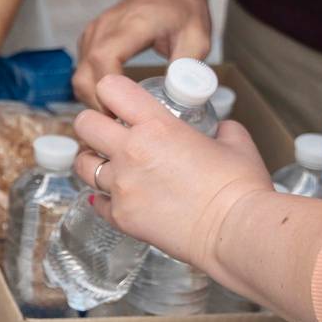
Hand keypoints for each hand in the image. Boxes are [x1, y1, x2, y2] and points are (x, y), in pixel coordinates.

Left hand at [71, 76, 270, 271]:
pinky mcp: (121, 216)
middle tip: (110, 134)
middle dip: (94, 125)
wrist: (236, 232)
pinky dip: (106, 199)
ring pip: (82, 163)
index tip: (120, 104)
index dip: (111, 93)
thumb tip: (218, 129)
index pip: (110, 89)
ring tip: (111, 166)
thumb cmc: (240, 188)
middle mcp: (131, 151)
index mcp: (156, 126)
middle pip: (84, 123)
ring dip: (93, 161)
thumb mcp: (236, 143)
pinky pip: (97, 201)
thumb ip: (221, 129)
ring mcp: (122, 186)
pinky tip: (123, 197)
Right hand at [74, 0, 210, 108]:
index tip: (123, 114)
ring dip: (94, 100)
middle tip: (124, 127)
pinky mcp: (90, 40)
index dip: (108, 90)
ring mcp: (94, 32)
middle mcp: (105, 27)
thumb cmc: (182, 7)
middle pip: (84, 74)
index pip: (105, 58)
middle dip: (99, 105)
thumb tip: (180, 98)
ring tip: (120, 118)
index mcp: (132, 25)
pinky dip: (92, 90)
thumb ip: (189, 66)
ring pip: (79, 75)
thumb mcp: (198, 36)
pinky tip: (114, 102)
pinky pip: (82, 70)